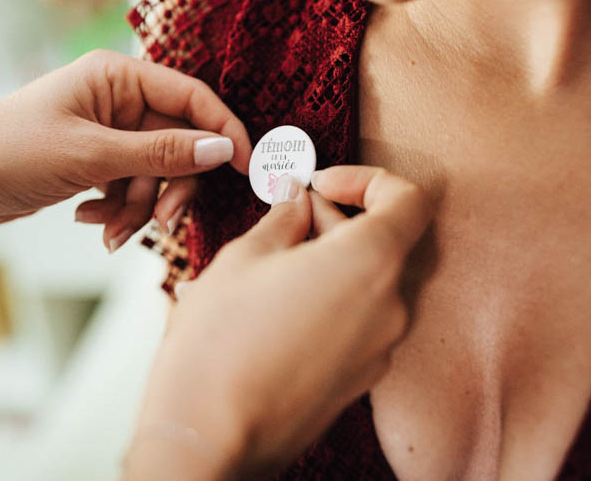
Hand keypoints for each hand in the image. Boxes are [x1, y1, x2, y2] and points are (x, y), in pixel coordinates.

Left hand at [0, 50, 250, 249]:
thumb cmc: (7, 152)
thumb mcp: (91, 155)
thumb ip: (161, 153)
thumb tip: (221, 149)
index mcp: (116, 77)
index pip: (191, 97)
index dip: (223, 131)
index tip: (247, 168)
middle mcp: (115, 101)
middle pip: (176, 143)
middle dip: (168, 188)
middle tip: (163, 221)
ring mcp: (105, 133)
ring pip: (152, 174)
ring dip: (137, 209)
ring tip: (108, 233)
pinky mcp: (93, 163)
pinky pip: (128, 188)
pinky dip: (116, 211)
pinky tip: (89, 221)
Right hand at [124, 166, 432, 479]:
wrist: (208, 437)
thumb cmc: (221, 341)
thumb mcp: (245, 258)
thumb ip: (284, 218)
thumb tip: (297, 199)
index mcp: (369, 263)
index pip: (408, 200)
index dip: (367, 180)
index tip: (321, 184)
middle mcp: (390, 308)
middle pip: (384, 242)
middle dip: (336, 219)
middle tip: (284, 216)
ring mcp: (379, 351)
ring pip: (368, 283)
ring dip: (330, 260)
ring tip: (272, 263)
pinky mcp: (359, 382)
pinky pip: (357, 322)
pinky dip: (330, 299)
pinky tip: (278, 305)